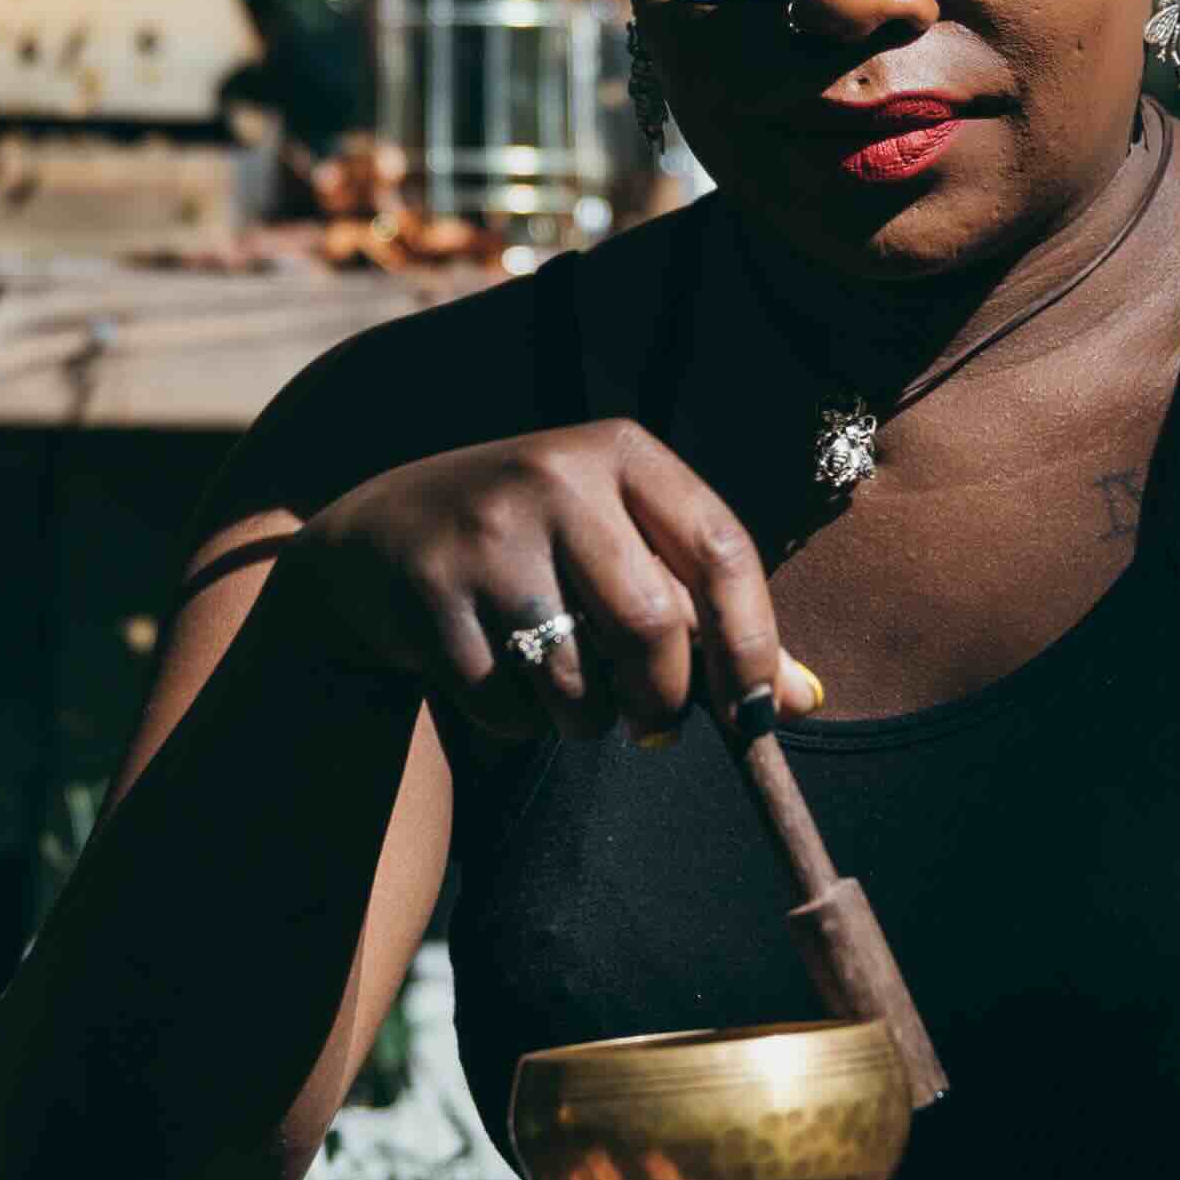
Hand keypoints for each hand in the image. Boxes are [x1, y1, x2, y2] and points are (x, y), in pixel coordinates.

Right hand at [277, 421, 789, 746]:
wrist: (377, 539)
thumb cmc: (536, 550)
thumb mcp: (619, 549)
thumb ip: (708, 616)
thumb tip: (802, 704)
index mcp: (620, 451)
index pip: (721, 546)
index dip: (752, 641)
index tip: (761, 712)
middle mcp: (554, 474)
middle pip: (651, 623)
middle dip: (664, 699)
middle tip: (655, 728)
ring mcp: (485, 531)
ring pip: (575, 679)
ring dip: (584, 719)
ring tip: (565, 693)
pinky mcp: (428, 590)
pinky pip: (504, 700)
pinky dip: (517, 719)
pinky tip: (499, 679)